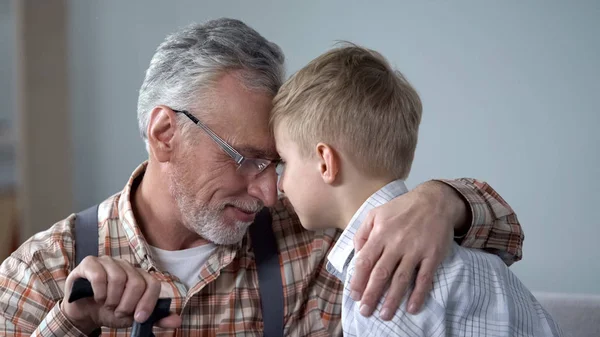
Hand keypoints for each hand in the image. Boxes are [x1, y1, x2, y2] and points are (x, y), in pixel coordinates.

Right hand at [61, 256, 181, 332]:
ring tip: (106, 305)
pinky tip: (97, 298)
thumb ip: (155, 318)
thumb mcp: (133, 318)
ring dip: (111, 300)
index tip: (139, 318)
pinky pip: (99, 275)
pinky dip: (99, 292)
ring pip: (118, 279)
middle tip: (117, 311)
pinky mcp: (90, 263)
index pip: (153, 284)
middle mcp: (127, 266)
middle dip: (127, 304)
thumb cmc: (110, 311)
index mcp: (140, 276)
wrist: (85, 312)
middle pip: (136, 283)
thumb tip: (177, 321)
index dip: (147, 303)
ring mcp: (108, 262)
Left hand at [350, 181, 468, 319]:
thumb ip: (363, 233)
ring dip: (392, 299)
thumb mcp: (376, 214)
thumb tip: (356, 254)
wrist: (435, 200)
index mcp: (380, 234)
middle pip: (381, 273)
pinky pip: (424, 277)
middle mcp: (396, 243)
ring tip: (385, 315)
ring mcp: (415, 249)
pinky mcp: (432, 254)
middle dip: (371, 294)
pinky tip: (412, 307)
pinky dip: (418, 294)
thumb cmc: (402, 209)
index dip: (358, 280)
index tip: (354, 296)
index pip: (365, 261)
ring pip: (401, 278)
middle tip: (365, 312)